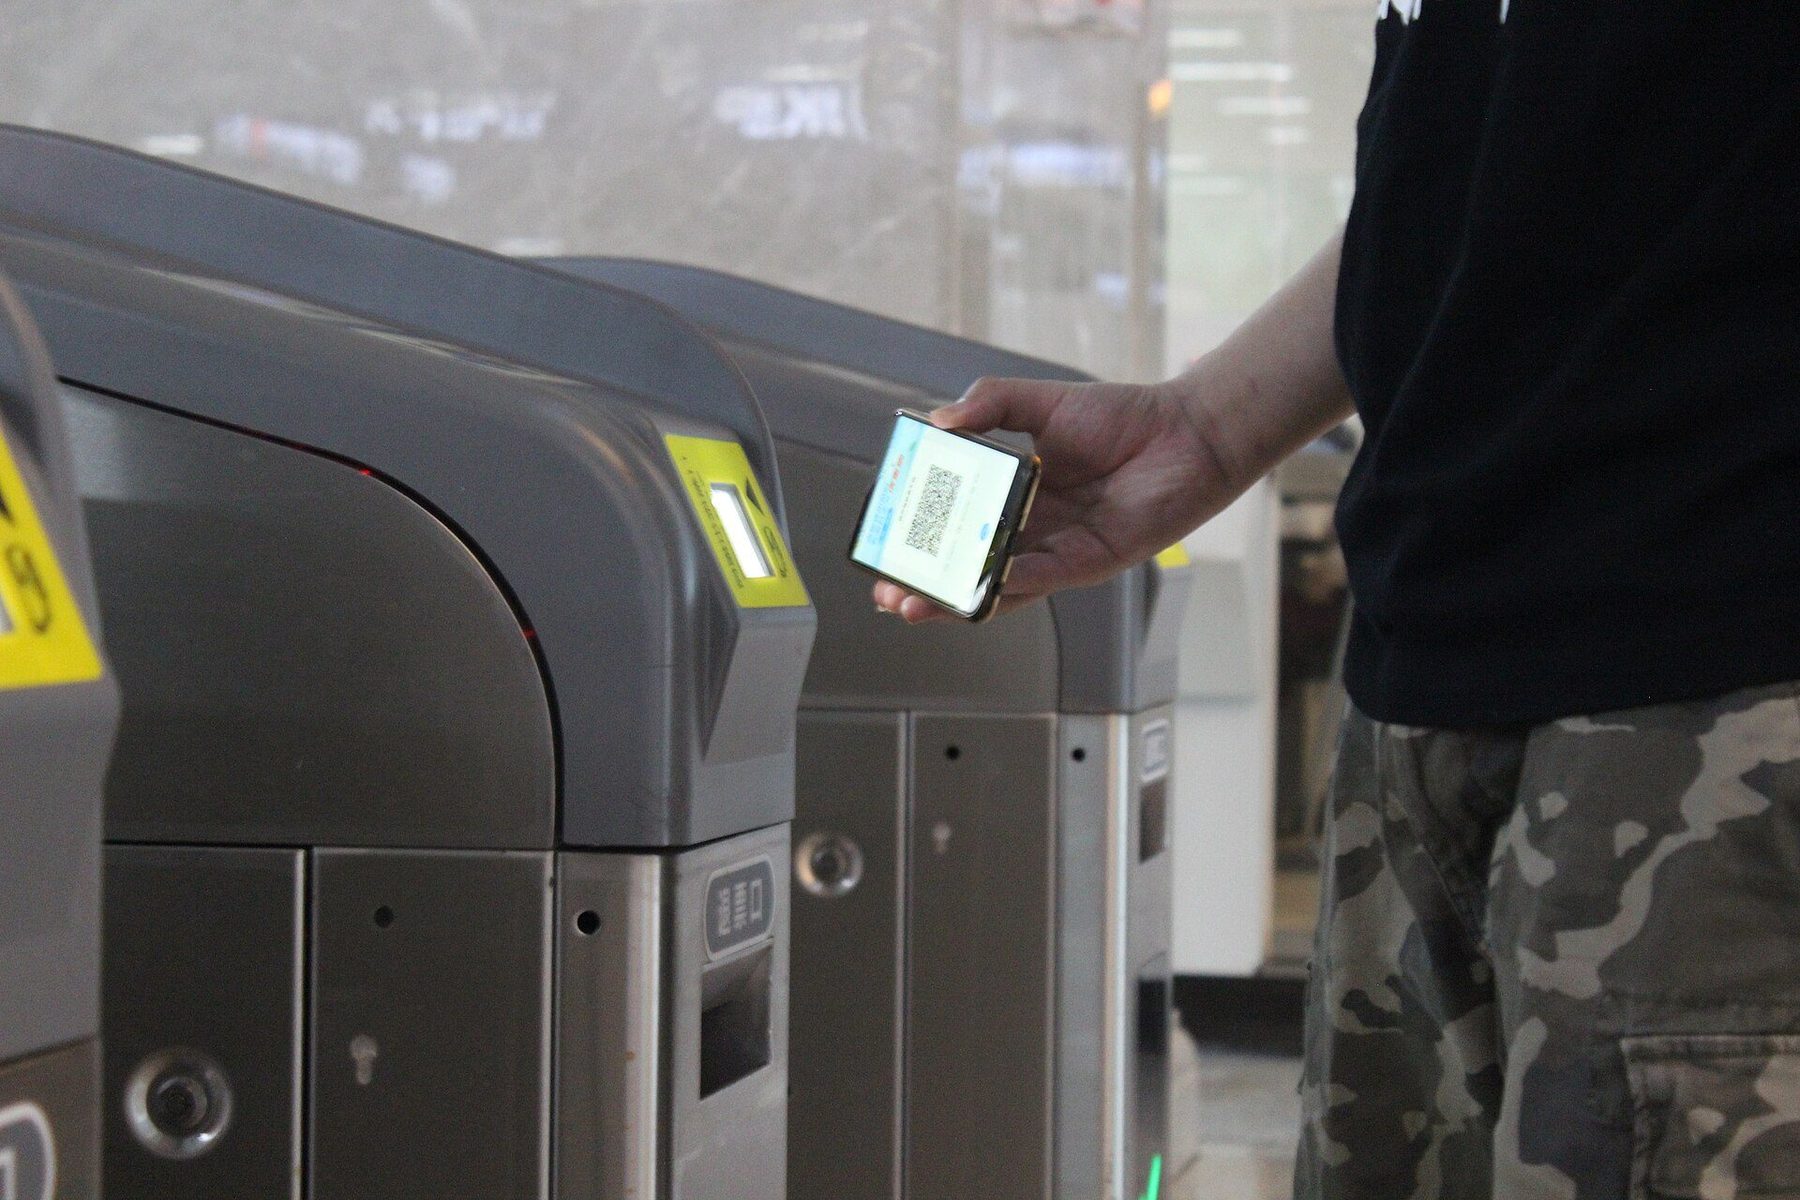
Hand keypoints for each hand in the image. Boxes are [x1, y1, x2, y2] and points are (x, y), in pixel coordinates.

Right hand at [873, 376, 1224, 622]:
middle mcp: (1032, 529)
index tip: (883, 545)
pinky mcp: (1091, 562)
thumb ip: (988, 404)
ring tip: (916, 604)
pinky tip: (987, 580)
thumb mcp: (1042, 401)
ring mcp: (1059, 550)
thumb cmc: (1122, 417)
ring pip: (998, 585)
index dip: (920, 539)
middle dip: (925, 583)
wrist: (1185, 432)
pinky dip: (1014, 582)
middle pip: (967, 566)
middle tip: (887, 592)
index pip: (956, 525)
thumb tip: (938, 421)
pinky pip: (1045, 578)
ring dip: (957, 598)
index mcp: (1014, 494)